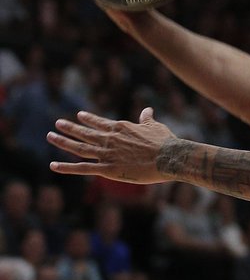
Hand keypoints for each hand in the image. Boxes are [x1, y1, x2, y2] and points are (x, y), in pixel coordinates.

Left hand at [47, 107, 176, 183]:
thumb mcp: (155, 126)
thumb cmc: (165, 142)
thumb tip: (147, 110)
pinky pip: (82, 168)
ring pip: (79, 148)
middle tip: (57, 123)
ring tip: (50, 136)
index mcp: (121, 128)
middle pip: (85, 133)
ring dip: (63, 142)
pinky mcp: (108, 170)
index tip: (79, 115)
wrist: (169, 157)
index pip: (100, 122)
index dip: (88, 119)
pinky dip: (66, 167)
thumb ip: (147, 119)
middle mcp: (110, 139)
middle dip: (70, 128)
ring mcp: (107, 154)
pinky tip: (53, 165)